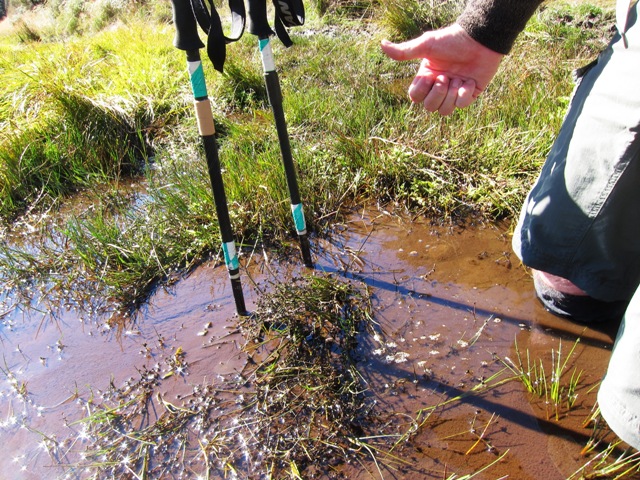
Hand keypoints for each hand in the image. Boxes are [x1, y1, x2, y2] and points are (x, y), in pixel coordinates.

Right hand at [381, 24, 504, 114]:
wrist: (479, 40)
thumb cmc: (452, 41)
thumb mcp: (426, 45)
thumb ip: (404, 51)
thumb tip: (382, 44)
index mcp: (427, 77)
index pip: (415, 97)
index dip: (422, 90)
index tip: (431, 75)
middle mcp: (438, 87)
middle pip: (429, 107)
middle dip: (437, 94)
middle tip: (446, 77)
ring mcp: (454, 92)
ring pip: (445, 111)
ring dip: (451, 95)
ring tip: (459, 79)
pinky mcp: (469, 94)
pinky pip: (462, 105)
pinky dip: (465, 94)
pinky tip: (470, 81)